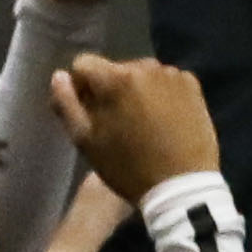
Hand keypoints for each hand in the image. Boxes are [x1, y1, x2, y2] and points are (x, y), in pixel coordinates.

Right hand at [54, 55, 215, 201]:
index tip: (89, 112)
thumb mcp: (87, 142)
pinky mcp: (192, 85)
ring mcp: (172, 74)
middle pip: (115, 69)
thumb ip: (67, 105)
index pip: (84, 64)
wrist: (181, 186)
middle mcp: (145, 66)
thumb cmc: (128, 169)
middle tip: (119, 124)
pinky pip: (166, 82)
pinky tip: (165, 120)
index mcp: (115, 78)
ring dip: (137, 92)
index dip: (80, 87)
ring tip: (144, 124)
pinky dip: (161, 95)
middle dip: (111, 90)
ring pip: (141, 75)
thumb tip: (59, 76)